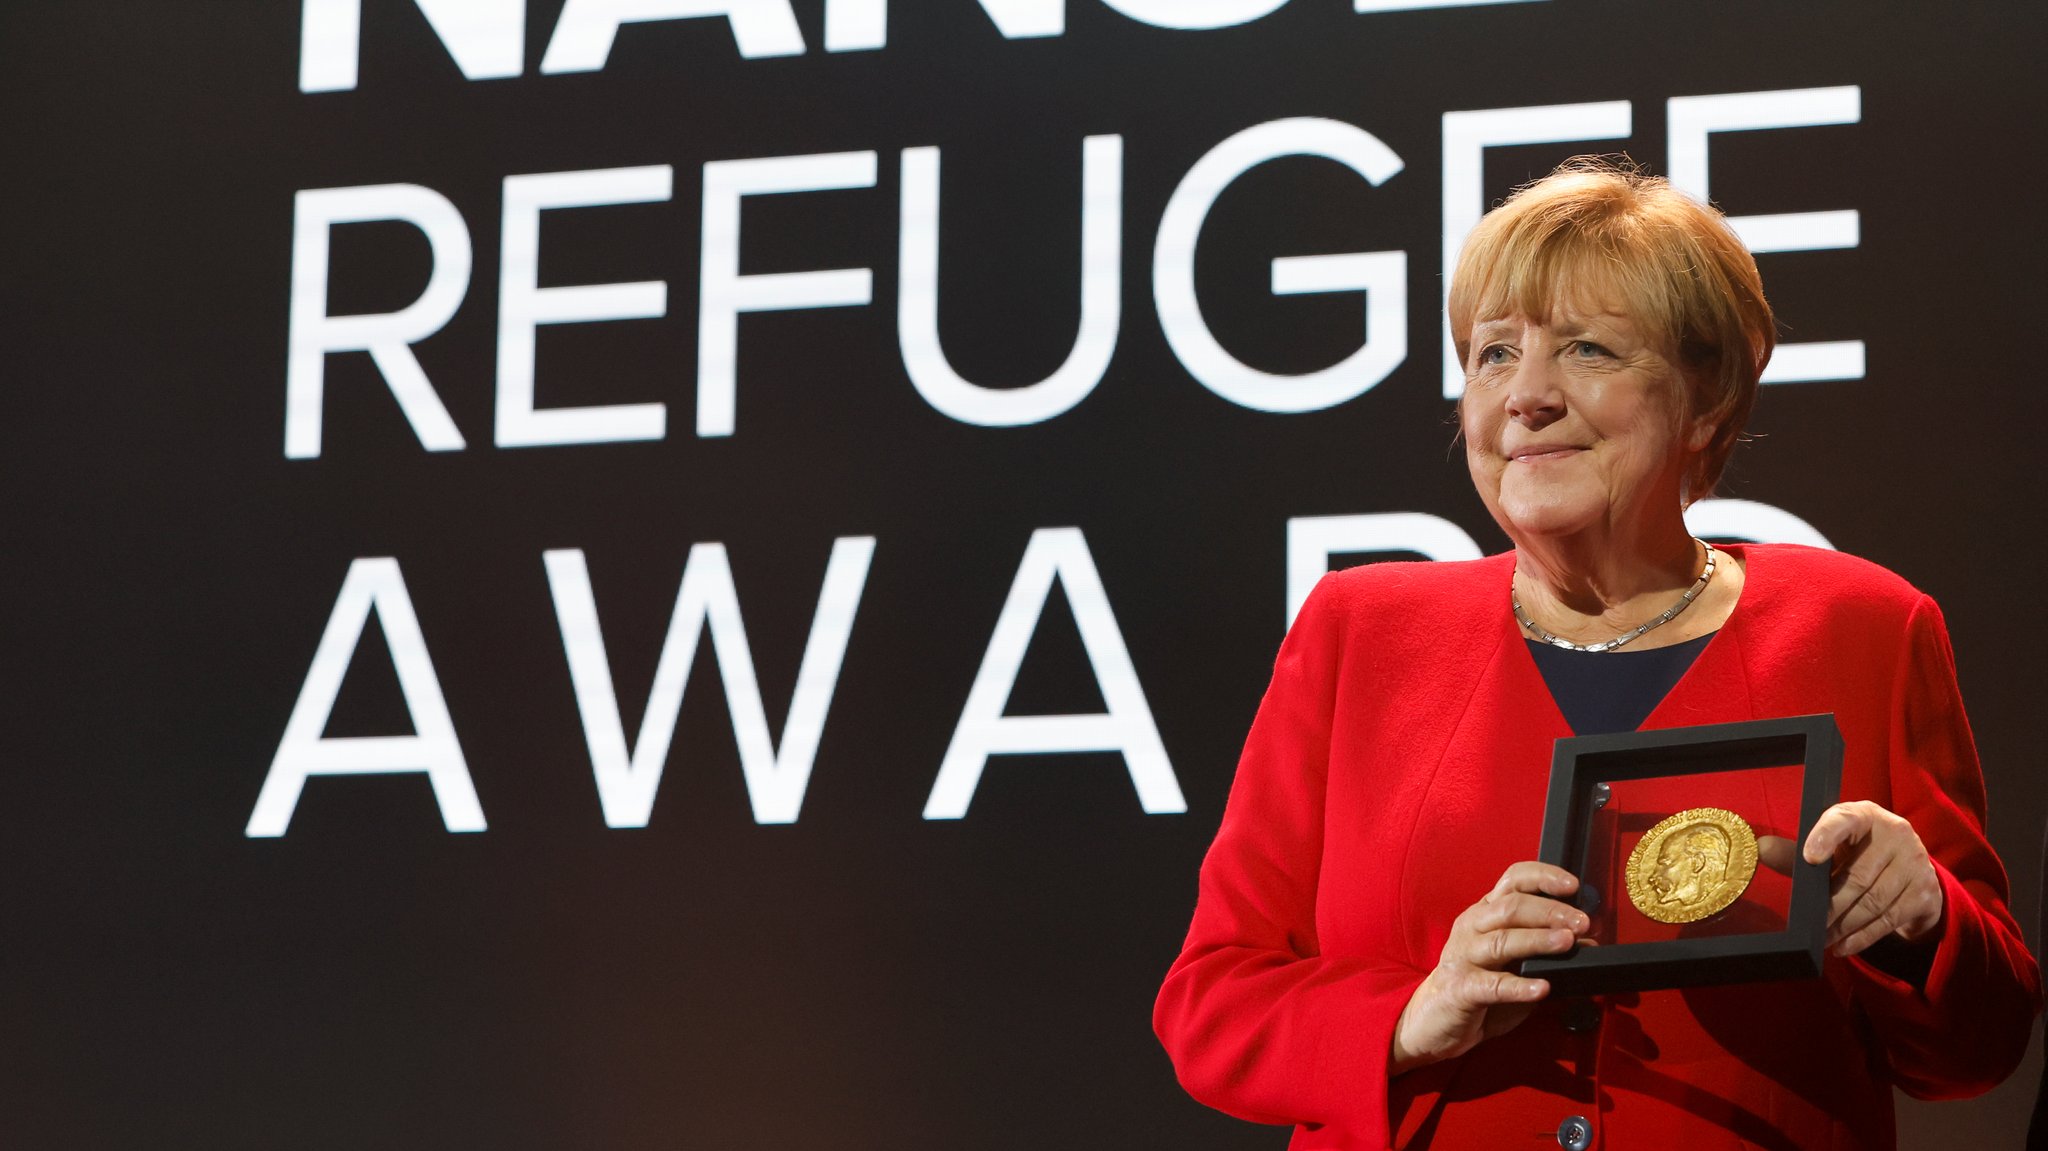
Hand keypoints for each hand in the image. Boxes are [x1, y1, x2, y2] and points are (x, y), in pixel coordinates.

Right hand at [1390, 862, 1590, 1074]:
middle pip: (1512, 907)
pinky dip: (1519, 986)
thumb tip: (1588, 942)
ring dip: (1538, 940)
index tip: (1572, 885)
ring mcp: (1464, 956)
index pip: (1513, 879)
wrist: (1432, 1020)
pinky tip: (1541, 988)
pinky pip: (1493, 985)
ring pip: (1502, 940)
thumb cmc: (1477, 985)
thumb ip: (1544, 949)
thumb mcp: (1512, 960)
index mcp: (1486, 913)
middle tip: (1581, 922)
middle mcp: (1473, 927)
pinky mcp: (1461, 988)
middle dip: (1550, 911)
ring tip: (1567, 943)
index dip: (1543, 877)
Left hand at [1801, 800, 1942, 956]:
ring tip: (1824, 939)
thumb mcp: (1830, 848)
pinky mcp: (1924, 891)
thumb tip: (1762, 849)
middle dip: (1832, 905)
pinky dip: (1863, 936)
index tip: (1809, 858)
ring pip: (1874, 902)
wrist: (1912, 871)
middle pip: (1858, 875)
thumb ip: (1796, 852)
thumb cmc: (1858, 854)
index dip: (1826, 837)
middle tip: (1813, 926)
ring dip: (1845, 925)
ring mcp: (1915, 862)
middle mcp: (1895, 833)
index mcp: (1864, 815)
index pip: (1844, 820)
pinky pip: (1889, 919)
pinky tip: (1844, 946)